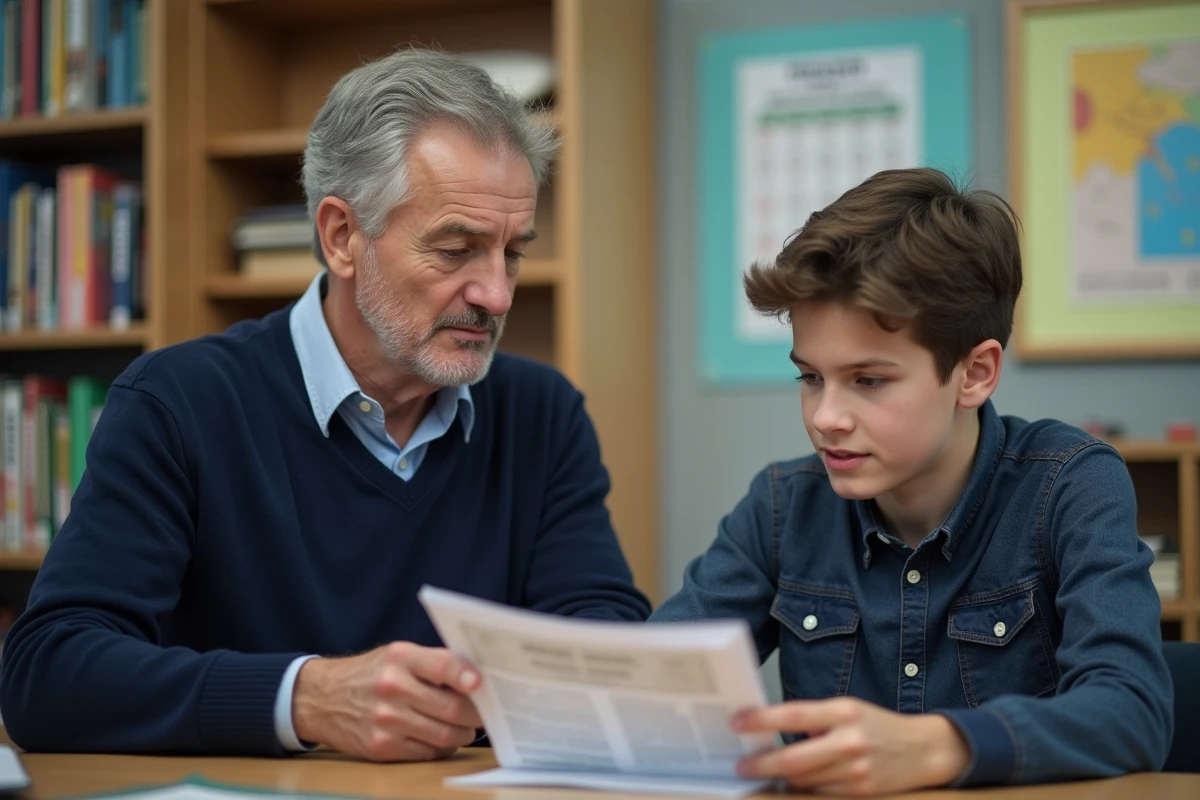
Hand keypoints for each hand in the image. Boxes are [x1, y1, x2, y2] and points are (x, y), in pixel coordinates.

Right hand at [292, 642, 483, 761]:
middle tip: (485, 714)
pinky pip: (426, 753)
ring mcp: (386, 720)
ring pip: (443, 735)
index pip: (442, 665)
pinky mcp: (381, 747)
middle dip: (475, 714)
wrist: (321, 698)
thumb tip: (478, 678)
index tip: (482, 684)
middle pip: (450, 708)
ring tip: (465, 728)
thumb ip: (434, 663)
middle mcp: (392, 688)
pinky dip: (441, 748)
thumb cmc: (370, 674)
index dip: (466, 676)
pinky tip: (442, 739)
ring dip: (462, 734)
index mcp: (400, 658)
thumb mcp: (397, 655)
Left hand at [732, 698, 969, 795]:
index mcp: (843, 712)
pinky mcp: (862, 793)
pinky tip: (795, 783)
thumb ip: (814, 719)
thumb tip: (773, 730)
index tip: (738, 722)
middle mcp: (849, 740)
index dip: (761, 720)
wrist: (924, 750)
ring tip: (765, 772)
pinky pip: (820, 794)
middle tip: (741, 765)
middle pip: (792, 758)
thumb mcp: (848, 709)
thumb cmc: (878, 726)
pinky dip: (805, 789)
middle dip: (760, 763)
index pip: (793, 714)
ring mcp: (856, 770)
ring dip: (781, 778)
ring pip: (803, 781)